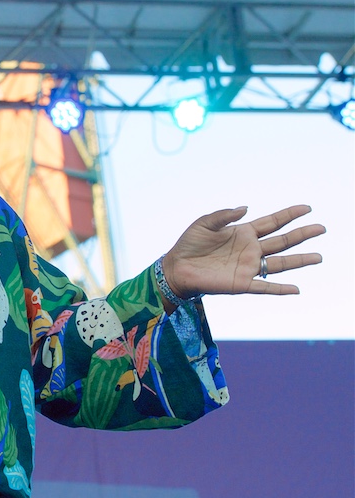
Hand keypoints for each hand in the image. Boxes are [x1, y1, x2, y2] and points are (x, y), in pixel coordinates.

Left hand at [163, 205, 324, 297]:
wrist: (176, 267)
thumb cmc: (189, 244)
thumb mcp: (204, 223)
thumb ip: (224, 215)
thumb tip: (246, 208)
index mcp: (243, 233)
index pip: (272, 222)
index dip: (289, 215)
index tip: (307, 208)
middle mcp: (250, 250)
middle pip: (282, 241)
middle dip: (302, 235)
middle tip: (321, 228)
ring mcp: (248, 267)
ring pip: (280, 264)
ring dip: (299, 260)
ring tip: (318, 257)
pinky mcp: (241, 284)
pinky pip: (265, 287)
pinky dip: (280, 289)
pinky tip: (296, 289)